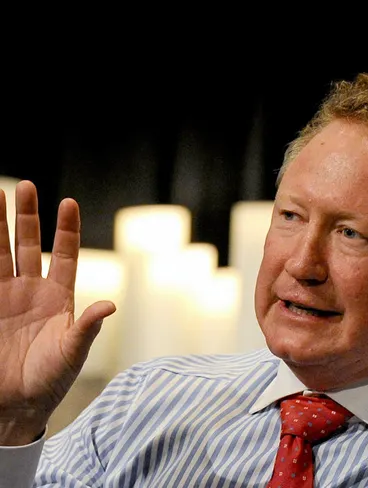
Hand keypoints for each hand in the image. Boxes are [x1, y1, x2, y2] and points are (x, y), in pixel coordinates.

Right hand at [0, 181, 115, 445]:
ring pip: (1, 253)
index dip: (66, 230)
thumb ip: (88, 327)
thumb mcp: (73, 352)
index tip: (68, 202)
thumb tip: (110, 304)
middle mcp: (32, 291)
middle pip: (29, 245)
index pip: (64, 255)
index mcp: (59, 298)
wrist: (16, 405)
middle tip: (24, 185)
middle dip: (26, 216)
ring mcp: (6, 298)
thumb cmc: (50, 380)